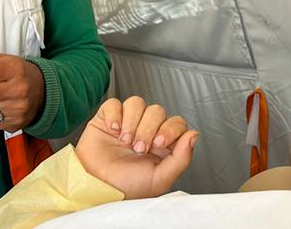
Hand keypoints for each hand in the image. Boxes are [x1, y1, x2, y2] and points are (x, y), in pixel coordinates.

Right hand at [75, 96, 197, 199]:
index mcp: (162, 145)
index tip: (159, 144)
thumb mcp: (159, 179)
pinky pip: (114, 103)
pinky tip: (113, 129)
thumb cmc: (126, 188)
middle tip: (138, 148)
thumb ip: (181, 158)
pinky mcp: (107, 119)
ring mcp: (126, 123)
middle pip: (157, 111)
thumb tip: (193, 135)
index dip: (170, 129)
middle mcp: (146, 131)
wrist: (96, 187)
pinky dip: (114, 114)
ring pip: (137, 103)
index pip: (176, 122)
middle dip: (148, 129)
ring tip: (125, 141)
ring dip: (132, 122)